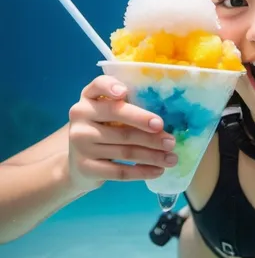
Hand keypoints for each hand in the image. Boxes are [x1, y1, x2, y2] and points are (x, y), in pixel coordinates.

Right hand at [67, 75, 176, 190]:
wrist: (79, 162)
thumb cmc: (105, 129)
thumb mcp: (111, 113)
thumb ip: (131, 107)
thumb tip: (170, 116)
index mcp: (90, 97)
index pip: (98, 85)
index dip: (110, 87)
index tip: (124, 92)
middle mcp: (81, 116)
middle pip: (117, 118)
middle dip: (147, 125)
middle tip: (170, 138)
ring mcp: (80, 143)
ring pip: (124, 149)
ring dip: (152, 154)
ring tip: (172, 157)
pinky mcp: (85, 167)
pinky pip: (119, 171)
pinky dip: (142, 172)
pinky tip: (158, 171)